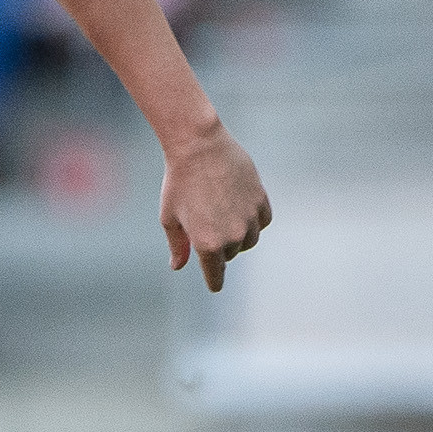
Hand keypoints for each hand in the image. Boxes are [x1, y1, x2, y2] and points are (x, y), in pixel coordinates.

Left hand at [159, 122, 271, 291]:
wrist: (199, 146)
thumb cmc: (178, 182)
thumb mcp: (170, 217)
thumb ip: (177, 246)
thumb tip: (177, 267)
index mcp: (207, 245)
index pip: (215, 275)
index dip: (214, 281)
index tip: (215, 285)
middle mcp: (233, 236)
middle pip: (230, 254)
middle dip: (218, 245)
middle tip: (205, 221)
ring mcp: (249, 219)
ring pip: (248, 240)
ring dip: (237, 234)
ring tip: (221, 212)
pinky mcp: (261, 201)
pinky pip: (262, 222)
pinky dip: (253, 219)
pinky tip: (240, 206)